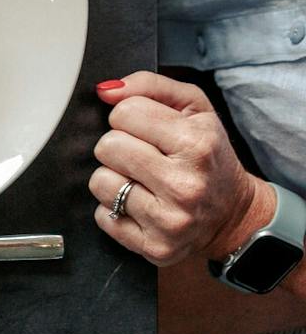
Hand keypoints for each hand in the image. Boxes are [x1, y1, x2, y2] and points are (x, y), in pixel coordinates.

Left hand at [91, 72, 273, 266]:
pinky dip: (115, 209)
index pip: (124, 113)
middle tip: (144, 156)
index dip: (129, 118)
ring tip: (142, 181)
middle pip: (107, 146)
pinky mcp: (153, 246)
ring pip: (99, 181)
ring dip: (114, 178)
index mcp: (197, 144)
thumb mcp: (195, 109)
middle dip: (119, 147)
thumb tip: (106, 91)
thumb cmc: (209, 156)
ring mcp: (169, 220)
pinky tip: (142, 206)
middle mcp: (185, 184)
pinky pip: (102, 216)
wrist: (234, 214)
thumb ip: (150, 87)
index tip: (147, 129)